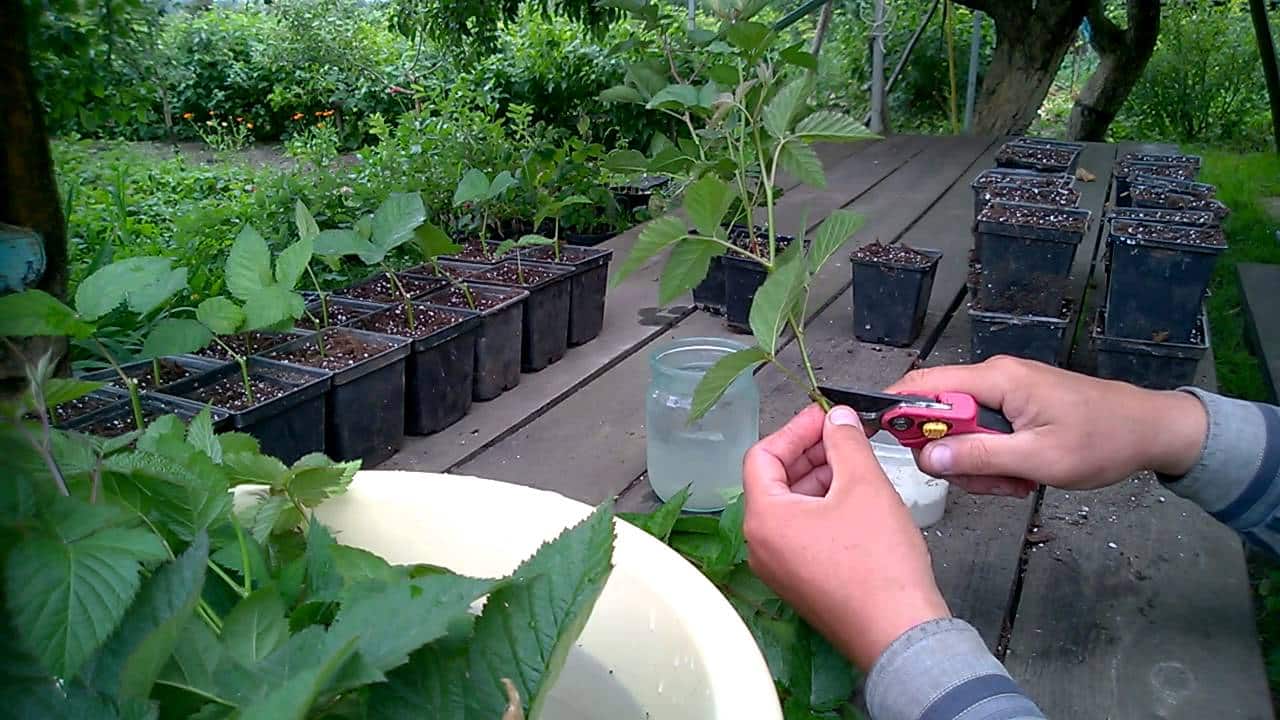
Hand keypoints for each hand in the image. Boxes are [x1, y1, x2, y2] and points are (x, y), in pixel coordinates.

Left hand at [742, 404, 949, 670]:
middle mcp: (762, 545)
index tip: (825, 415)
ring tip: (857, 463)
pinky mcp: (802, 582)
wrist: (900, 633)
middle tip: (844, 434)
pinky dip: (825, 508)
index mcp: (764, 519)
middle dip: (810, 452)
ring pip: (792, 507)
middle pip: (775, 481)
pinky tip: (857, 497)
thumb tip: (836, 417)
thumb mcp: (864, 484)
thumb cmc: (879, 564)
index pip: (763, 456)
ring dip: (821, 479)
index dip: (795, 429)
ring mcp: (780, 568)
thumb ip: (845, 441)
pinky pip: (804, 532)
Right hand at [885, 356, 1207, 495]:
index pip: (923, 385)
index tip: (879, 440)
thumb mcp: (1038, 460)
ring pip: (961, 432)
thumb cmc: (1102, 441)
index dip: (895, 410)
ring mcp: (1005, 392)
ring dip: (979, 464)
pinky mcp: (1016, 406)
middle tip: (989, 482)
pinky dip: (995, 460)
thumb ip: (979, 457)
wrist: (1151, 430)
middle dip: (953, 455)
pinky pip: (984, 434)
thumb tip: (928, 459)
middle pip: (939, 415)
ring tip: (1016, 482)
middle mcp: (994, 378)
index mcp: (995, 379)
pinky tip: (1023, 476)